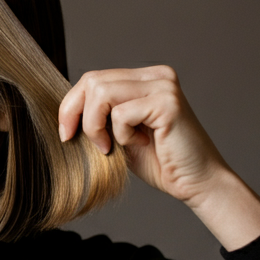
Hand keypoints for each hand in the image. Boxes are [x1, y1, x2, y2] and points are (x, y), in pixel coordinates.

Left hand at [58, 66, 259, 249]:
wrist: (196, 183)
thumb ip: (100, 116)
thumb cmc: (159, 162)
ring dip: (95, 125)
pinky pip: (121, 114)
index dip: (70, 105)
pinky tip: (139, 144)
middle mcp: (156, 76)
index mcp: (145, 79)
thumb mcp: (119, 134)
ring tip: (110, 146)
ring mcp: (164, 86)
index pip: (93, 78)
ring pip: (102, 93)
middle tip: (77, 140)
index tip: (66, 133)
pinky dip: (120, 135)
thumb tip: (63, 110)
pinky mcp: (167, 103)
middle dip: (74, 113)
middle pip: (93, 80)